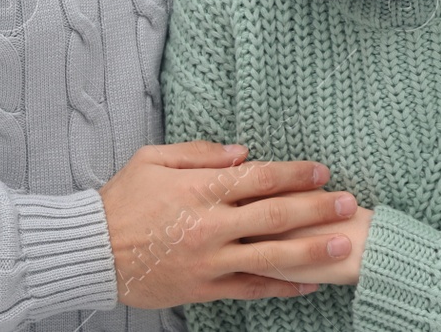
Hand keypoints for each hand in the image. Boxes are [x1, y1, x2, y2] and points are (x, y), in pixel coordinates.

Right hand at [98, 141, 361, 307]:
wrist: (92, 250)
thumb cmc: (121, 200)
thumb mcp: (154, 159)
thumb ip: (200, 153)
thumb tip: (243, 153)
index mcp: (200, 187)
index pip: (259, 177)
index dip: (294, 174)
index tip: (321, 173)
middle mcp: (211, 224)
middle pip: (275, 214)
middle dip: (316, 209)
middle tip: (349, 205)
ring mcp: (209, 260)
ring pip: (271, 255)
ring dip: (310, 250)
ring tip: (342, 246)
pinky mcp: (203, 288)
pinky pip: (250, 289)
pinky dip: (282, 287)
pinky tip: (308, 283)